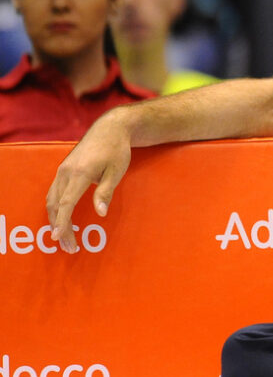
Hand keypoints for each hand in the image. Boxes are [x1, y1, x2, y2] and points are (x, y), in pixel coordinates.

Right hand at [45, 112, 132, 253]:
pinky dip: (55, 208)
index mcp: (79, 173)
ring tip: (64, 237)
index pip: (67, 203)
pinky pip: (53, 192)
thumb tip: (100, 213)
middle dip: (60, 228)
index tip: (60, 238)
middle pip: (56, 205)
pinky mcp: (63, 170)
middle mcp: (65, 172)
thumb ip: (106, 192)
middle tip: (70, 247)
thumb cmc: (117, 150)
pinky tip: (60, 219)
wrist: (110, 129)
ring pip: (52, 200)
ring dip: (55, 220)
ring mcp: (62, 170)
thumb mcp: (117, 171)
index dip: (62, 222)